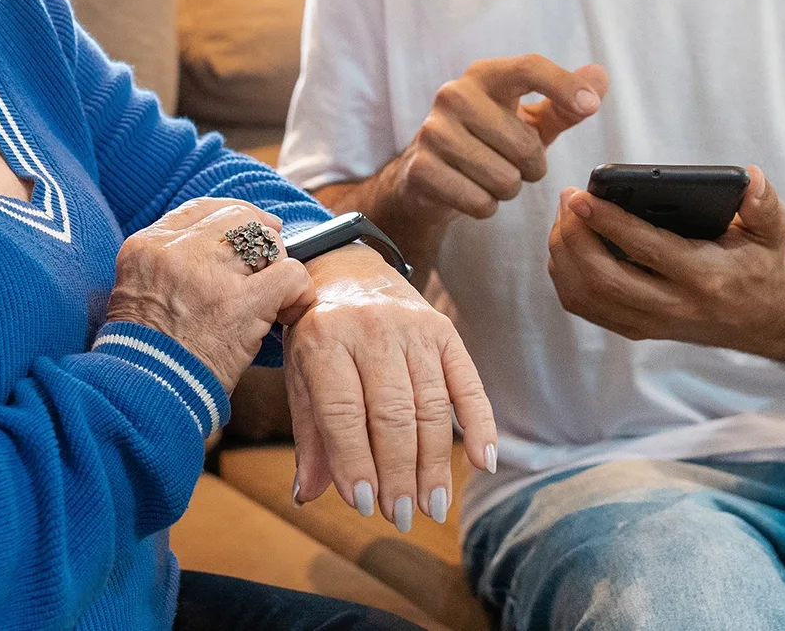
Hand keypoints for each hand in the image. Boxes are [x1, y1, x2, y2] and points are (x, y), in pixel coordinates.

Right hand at [106, 199, 315, 392]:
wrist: (142, 394)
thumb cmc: (144, 354)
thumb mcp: (137, 293)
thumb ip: (171, 264)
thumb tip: (221, 245)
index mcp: (146, 246)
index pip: (201, 209)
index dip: (233, 218)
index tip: (250, 231)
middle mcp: (176, 252)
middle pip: (237, 217)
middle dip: (259, 238)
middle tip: (269, 264)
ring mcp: (209, 275)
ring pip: (266, 241)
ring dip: (276, 266)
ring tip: (272, 296)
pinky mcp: (241, 304)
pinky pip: (289, 274)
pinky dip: (298, 291)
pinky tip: (289, 310)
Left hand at [283, 245, 499, 532]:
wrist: (346, 268)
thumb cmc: (318, 334)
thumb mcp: (301, 376)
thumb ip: (309, 435)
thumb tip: (308, 495)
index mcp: (325, 339)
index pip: (343, 412)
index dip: (354, 461)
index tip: (363, 505)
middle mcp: (371, 329)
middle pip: (392, 414)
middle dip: (398, 473)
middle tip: (401, 516)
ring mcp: (413, 327)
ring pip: (430, 406)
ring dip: (433, 463)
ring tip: (432, 506)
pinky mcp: (445, 330)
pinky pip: (468, 382)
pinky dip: (480, 424)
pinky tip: (483, 462)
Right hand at [360, 56, 608, 256]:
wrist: (429, 174)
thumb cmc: (489, 141)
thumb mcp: (530, 121)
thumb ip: (565, 102)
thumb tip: (600, 77)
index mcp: (485, 75)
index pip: (529, 67)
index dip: (563, 85)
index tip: (591, 107)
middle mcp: (454, 95)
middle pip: (525, 143)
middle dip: (531, 167)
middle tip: (514, 164)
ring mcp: (433, 131)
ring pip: (504, 178)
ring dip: (507, 189)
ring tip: (490, 177)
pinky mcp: (421, 169)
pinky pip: (480, 201)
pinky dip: (484, 206)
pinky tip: (470, 192)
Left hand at [547, 166, 784, 353]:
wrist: (765, 320)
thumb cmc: (761, 265)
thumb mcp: (772, 232)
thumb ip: (764, 205)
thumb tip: (750, 177)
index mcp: (706, 277)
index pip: (647, 249)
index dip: (609, 221)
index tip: (580, 196)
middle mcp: (675, 306)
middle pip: (604, 279)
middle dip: (574, 238)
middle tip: (567, 201)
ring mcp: (652, 323)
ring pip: (588, 297)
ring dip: (564, 256)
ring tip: (564, 219)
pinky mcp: (639, 329)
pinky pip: (587, 308)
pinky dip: (566, 277)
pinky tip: (567, 246)